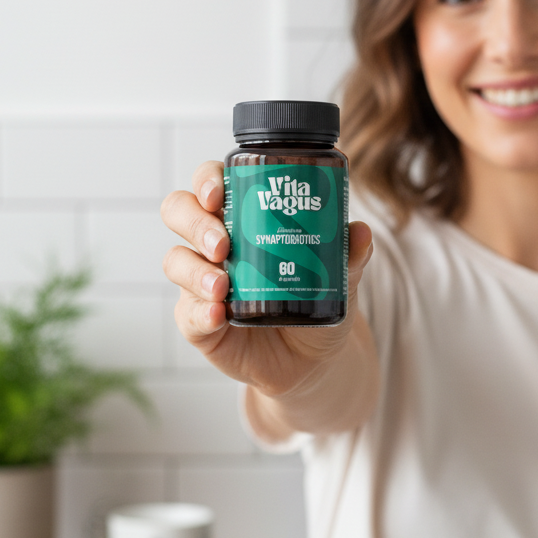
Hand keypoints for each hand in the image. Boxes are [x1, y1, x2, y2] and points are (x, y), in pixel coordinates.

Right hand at [160, 161, 374, 399]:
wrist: (313, 357)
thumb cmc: (316, 299)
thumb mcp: (339, 276)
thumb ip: (350, 254)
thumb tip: (360, 231)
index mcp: (243, 217)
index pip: (211, 183)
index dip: (207, 180)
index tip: (220, 194)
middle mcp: (215, 243)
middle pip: (180, 212)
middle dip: (196, 222)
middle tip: (223, 244)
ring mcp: (201, 281)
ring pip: (176, 261)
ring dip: (195, 271)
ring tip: (222, 287)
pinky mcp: (199, 322)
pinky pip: (187, 313)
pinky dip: (200, 312)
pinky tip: (217, 314)